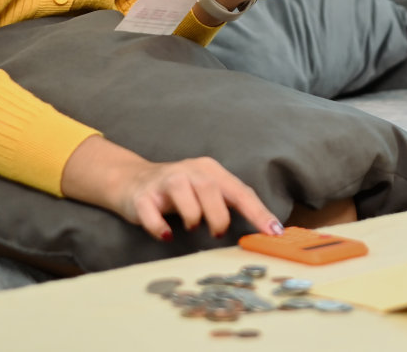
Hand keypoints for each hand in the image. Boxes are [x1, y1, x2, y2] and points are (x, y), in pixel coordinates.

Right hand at [60, 134, 282, 241]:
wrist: (131, 181)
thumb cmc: (179, 192)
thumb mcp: (207, 192)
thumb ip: (230, 205)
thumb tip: (264, 229)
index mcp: (210, 170)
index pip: (240, 191)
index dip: (258, 212)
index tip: (274, 232)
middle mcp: (189, 171)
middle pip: (211, 189)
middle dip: (219, 216)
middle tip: (217, 233)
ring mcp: (164, 181)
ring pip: (183, 193)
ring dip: (192, 216)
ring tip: (191, 227)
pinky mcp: (142, 196)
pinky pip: (151, 212)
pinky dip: (160, 227)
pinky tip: (166, 235)